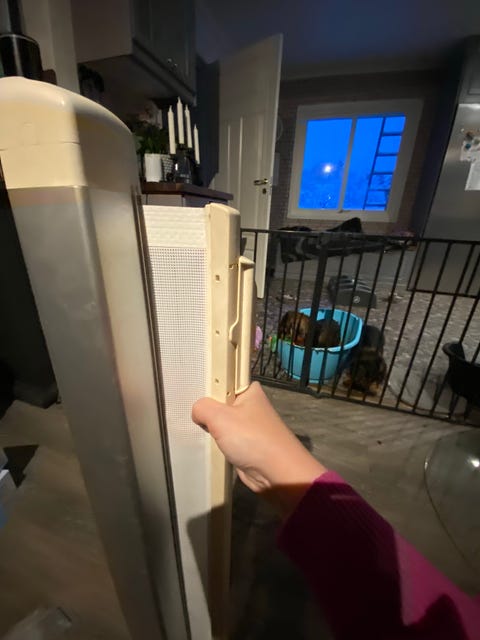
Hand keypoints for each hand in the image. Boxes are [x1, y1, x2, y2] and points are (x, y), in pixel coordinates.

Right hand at [192, 382, 326, 515]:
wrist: (276, 473)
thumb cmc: (252, 439)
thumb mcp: (219, 416)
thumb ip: (202, 407)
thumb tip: (198, 411)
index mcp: (250, 391)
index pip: (226, 380)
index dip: (211, 386)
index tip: (197, 393)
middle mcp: (251, 406)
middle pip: (221, 402)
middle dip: (210, 410)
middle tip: (200, 416)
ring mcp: (249, 426)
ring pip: (223, 423)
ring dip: (214, 430)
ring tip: (205, 432)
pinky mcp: (246, 445)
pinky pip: (226, 439)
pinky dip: (219, 444)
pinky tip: (212, 445)